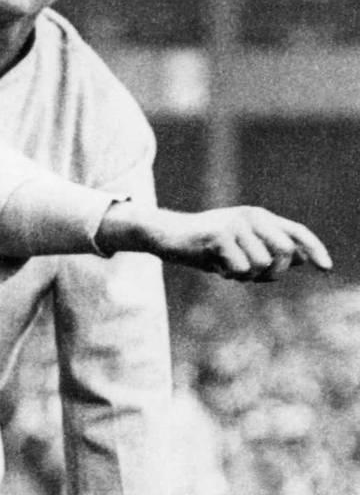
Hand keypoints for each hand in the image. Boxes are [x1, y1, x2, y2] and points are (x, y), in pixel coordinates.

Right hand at [99, 203, 331, 279]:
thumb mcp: (240, 249)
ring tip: (226, 270)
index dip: (315, 250)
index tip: (327, 269)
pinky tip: (214, 267)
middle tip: (251, 278)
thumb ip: (268, 251)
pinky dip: (228, 275)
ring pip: (261, 265)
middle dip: (272, 274)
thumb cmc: (204, 246)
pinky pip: (239, 269)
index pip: (296, 233)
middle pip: (284, 253)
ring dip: (245, 277)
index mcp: (260, 217)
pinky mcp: (219, 236)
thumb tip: (301, 259)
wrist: (167, 235)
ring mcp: (235, 224)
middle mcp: (251, 216)